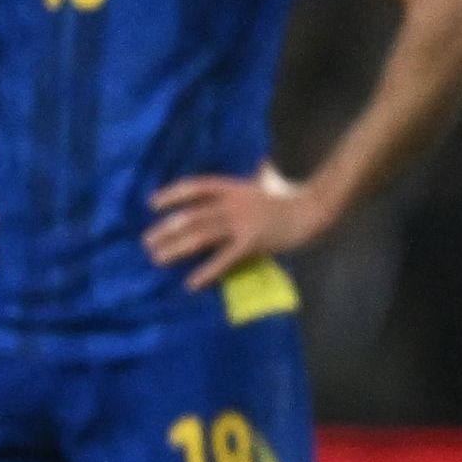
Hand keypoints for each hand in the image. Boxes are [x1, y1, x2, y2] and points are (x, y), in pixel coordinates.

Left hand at [144, 165, 325, 288]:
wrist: (314, 210)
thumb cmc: (290, 199)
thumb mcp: (264, 185)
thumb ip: (248, 184)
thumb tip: (242, 178)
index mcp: (234, 188)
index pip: (196, 187)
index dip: (172, 194)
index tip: (152, 204)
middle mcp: (233, 203)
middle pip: (191, 215)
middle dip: (166, 229)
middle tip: (147, 242)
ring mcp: (242, 223)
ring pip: (200, 235)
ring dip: (175, 248)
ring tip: (157, 259)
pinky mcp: (253, 243)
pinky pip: (224, 259)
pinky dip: (206, 272)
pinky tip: (192, 283)